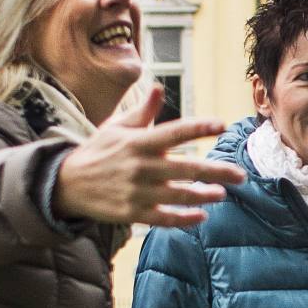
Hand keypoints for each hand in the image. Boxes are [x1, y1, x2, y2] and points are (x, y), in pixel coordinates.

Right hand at [52, 86, 246, 226]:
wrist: (66, 183)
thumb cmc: (99, 151)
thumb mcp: (117, 127)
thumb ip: (143, 112)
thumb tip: (159, 89)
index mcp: (139, 142)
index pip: (175, 132)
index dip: (199, 128)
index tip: (221, 125)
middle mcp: (140, 166)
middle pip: (186, 168)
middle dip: (217, 171)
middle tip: (240, 174)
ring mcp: (137, 192)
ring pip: (180, 195)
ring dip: (205, 195)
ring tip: (222, 193)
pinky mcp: (133, 213)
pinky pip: (165, 218)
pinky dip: (184, 219)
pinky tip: (201, 216)